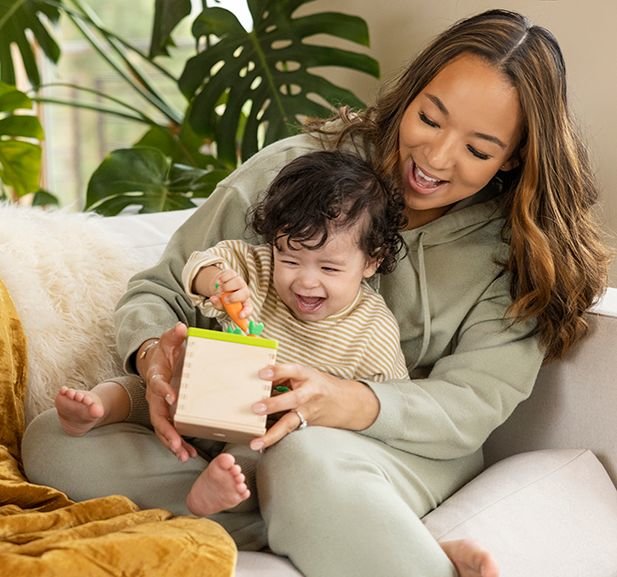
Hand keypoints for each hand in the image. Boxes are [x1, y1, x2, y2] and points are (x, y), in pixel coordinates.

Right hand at [139, 322, 196, 461]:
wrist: (155, 361)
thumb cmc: (165, 351)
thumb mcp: (169, 341)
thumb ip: (174, 335)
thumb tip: (181, 327)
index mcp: (155, 377)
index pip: (157, 384)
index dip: (163, 391)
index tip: (172, 397)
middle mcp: (154, 395)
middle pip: (157, 416)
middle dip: (166, 431)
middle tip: (176, 444)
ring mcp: (159, 406)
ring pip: (162, 427)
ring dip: (172, 442)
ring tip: (184, 455)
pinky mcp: (166, 413)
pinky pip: (170, 430)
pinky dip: (177, 443)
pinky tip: (188, 454)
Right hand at [207, 268, 252, 319]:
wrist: (222, 288)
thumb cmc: (224, 301)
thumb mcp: (221, 306)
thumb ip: (218, 304)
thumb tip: (213, 298)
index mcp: (244, 303)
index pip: (248, 308)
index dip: (246, 312)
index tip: (240, 315)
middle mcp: (245, 292)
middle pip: (245, 293)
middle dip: (233, 297)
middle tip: (224, 299)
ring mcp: (240, 282)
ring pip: (235, 282)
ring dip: (224, 287)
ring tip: (220, 291)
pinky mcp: (234, 274)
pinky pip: (228, 275)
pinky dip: (221, 279)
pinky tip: (220, 283)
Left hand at [248, 363, 379, 450]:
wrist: (348, 402)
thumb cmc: (321, 384)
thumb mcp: (306, 374)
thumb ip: (285, 375)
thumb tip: (258, 379)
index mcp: (308, 375)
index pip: (293, 370)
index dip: (278, 371)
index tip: (261, 373)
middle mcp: (310, 393)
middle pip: (294, 399)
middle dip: (274, 404)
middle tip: (256, 408)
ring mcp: (309, 410)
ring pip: (291, 422)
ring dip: (272, 432)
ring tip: (256, 441)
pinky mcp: (307, 423)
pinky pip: (290, 430)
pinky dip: (274, 437)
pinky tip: (260, 444)